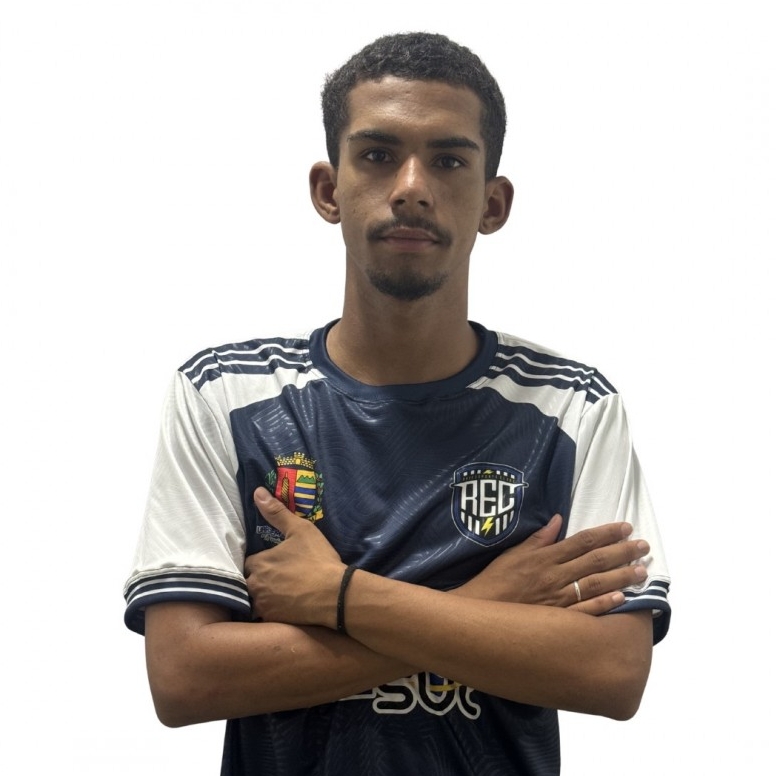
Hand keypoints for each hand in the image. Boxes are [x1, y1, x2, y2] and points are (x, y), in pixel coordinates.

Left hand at [245, 487, 345, 627]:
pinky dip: (272, 611)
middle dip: (258, 579)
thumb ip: (276, 512)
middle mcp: (255, 585)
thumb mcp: (300, 530)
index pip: (249, 562)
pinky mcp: (273, 620)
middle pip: (248, 582)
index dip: (261, 562)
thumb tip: (257, 492)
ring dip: (263, 596)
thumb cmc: (318, 559)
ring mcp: (263, 605)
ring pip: (254, 600)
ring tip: (280, 593)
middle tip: (278, 578)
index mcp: (259, 563)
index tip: (273, 562)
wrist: (335, 595)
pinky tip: (286, 607)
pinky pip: (265, 615)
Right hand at [452, 515, 648, 614]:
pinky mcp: (557, 620)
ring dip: (621, 576)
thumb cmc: (494, 581)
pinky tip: (622, 599)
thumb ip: (538, 538)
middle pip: (595, 561)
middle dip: (622, 552)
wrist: (478, 612)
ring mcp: (558, 599)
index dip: (606, 533)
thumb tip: (558, 520)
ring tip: (642, 570)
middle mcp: (555, 576)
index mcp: (545, 557)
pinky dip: (603, 604)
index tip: (626, 528)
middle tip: (643, 546)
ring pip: (595, 585)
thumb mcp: (512, 553)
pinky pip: (584, 612)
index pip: (582, 541)